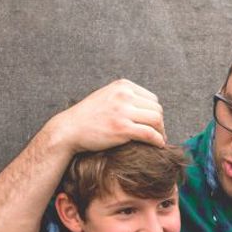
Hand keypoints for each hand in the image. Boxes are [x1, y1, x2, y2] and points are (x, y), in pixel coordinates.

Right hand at [47, 79, 165, 154]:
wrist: (70, 129)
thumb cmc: (88, 117)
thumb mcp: (107, 97)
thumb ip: (124, 98)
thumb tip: (145, 107)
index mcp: (122, 86)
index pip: (152, 98)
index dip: (155, 113)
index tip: (154, 125)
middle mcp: (124, 95)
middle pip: (156, 109)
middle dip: (160, 124)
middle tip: (158, 135)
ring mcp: (123, 111)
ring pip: (156, 120)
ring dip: (161, 132)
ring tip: (158, 140)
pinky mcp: (122, 128)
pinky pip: (150, 134)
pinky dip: (158, 141)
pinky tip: (158, 146)